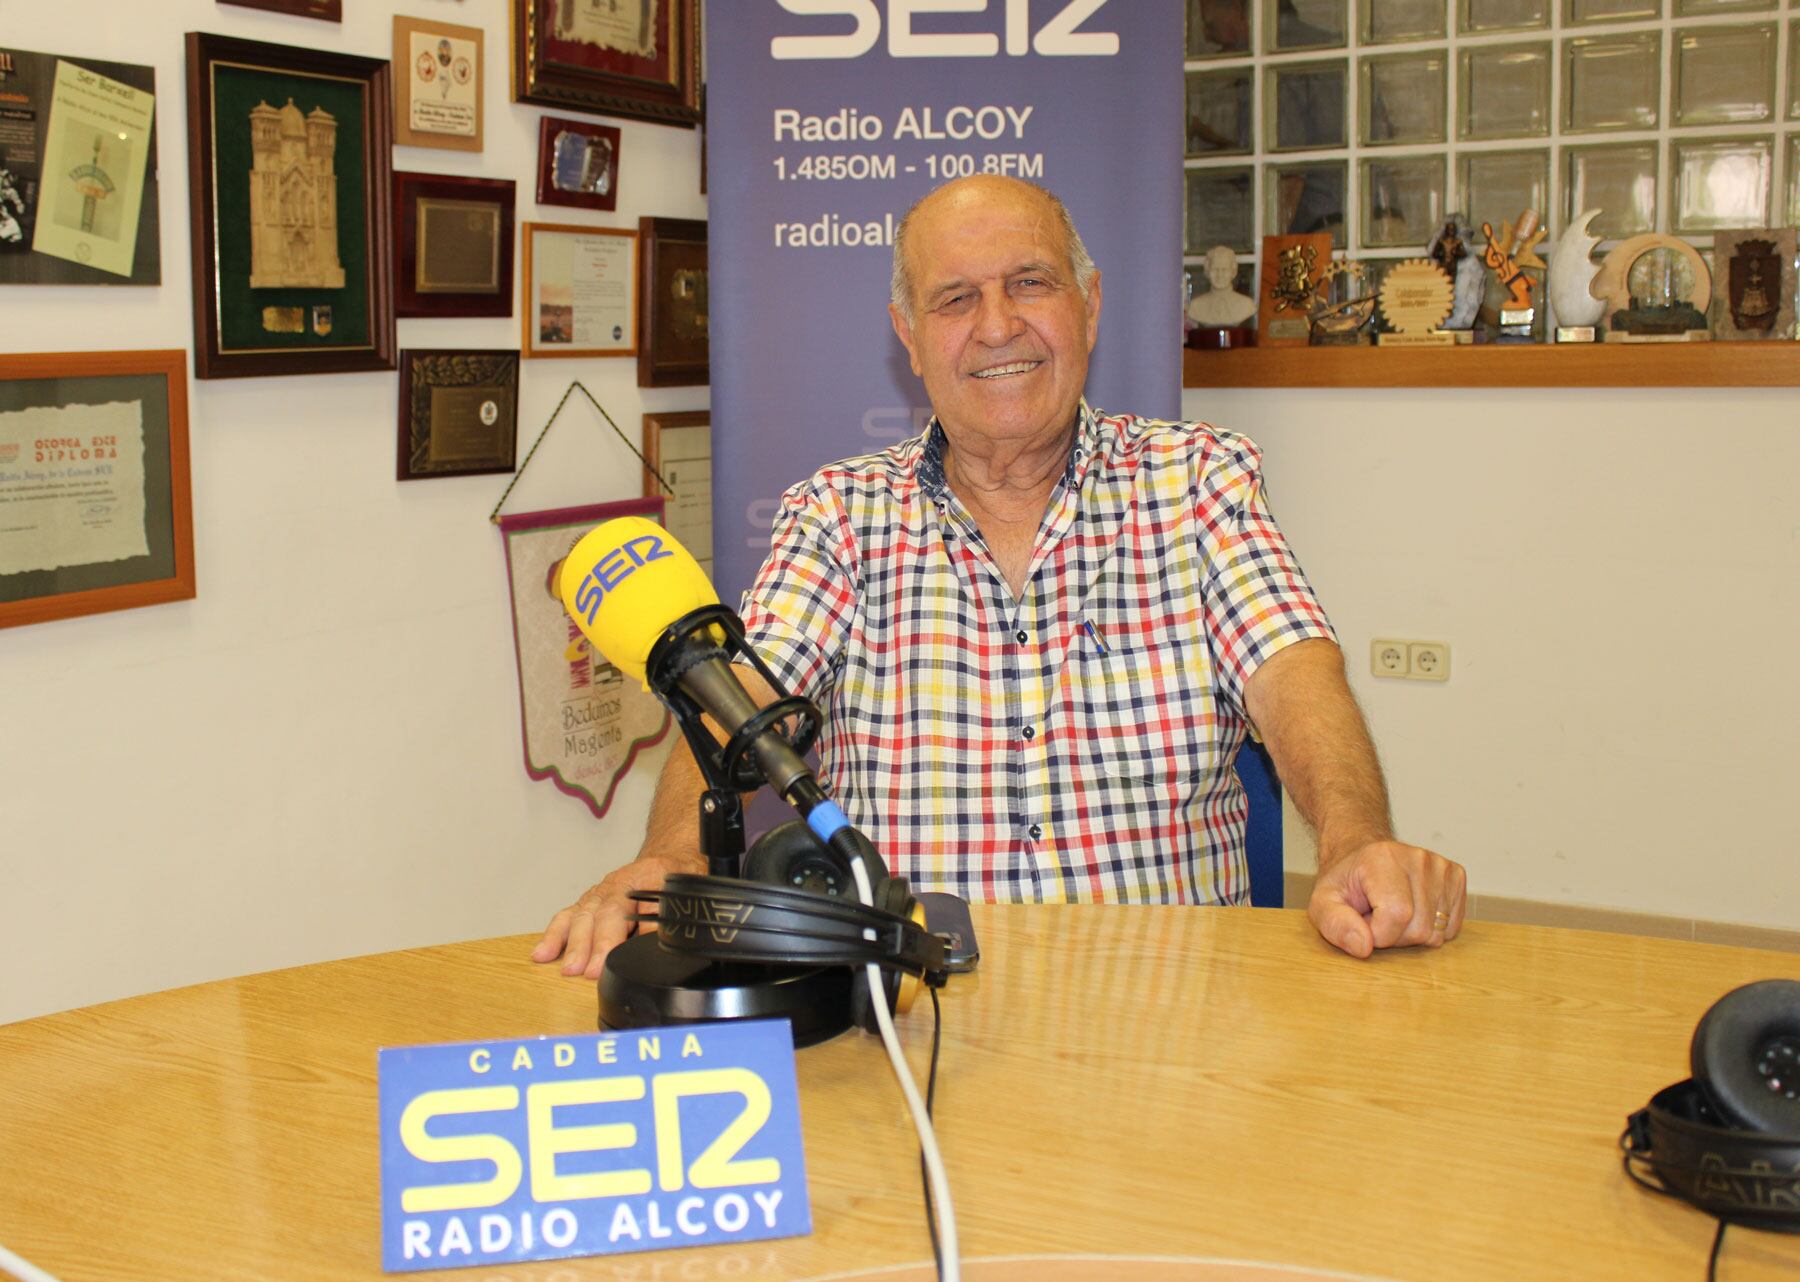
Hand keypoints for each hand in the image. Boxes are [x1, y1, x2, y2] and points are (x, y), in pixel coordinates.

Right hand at [531, 851, 703, 979]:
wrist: (669, 856)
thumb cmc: (676, 874)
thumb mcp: (679, 892)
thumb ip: (662, 919)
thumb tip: (649, 944)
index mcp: (635, 880)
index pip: (616, 911)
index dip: (607, 940)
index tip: (601, 964)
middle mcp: (611, 887)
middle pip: (592, 916)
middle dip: (583, 946)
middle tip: (577, 971)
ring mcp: (597, 895)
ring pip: (577, 917)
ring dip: (567, 943)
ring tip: (558, 965)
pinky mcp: (588, 905)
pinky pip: (567, 917)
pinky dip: (554, 935)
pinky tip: (542, 953)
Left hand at [1307, 841, 1466, 958]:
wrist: (1363, 854)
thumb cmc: (1345, 881)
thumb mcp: (1323, 902)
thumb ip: (1334, 924)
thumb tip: (1364, 947)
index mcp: (1383, 858)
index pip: (1396, 916)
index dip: (1376, 933)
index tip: (1362, 921)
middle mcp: (1418, 858)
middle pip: (1419, 928)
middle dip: (1393, 936)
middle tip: (1376, 916)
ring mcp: (1441, 867)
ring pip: (1436, 933)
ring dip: (1411, 934)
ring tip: (1392, 912)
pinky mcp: (1456, 876)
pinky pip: (1451, 928)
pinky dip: (1431, 929)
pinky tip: (1413, 910)